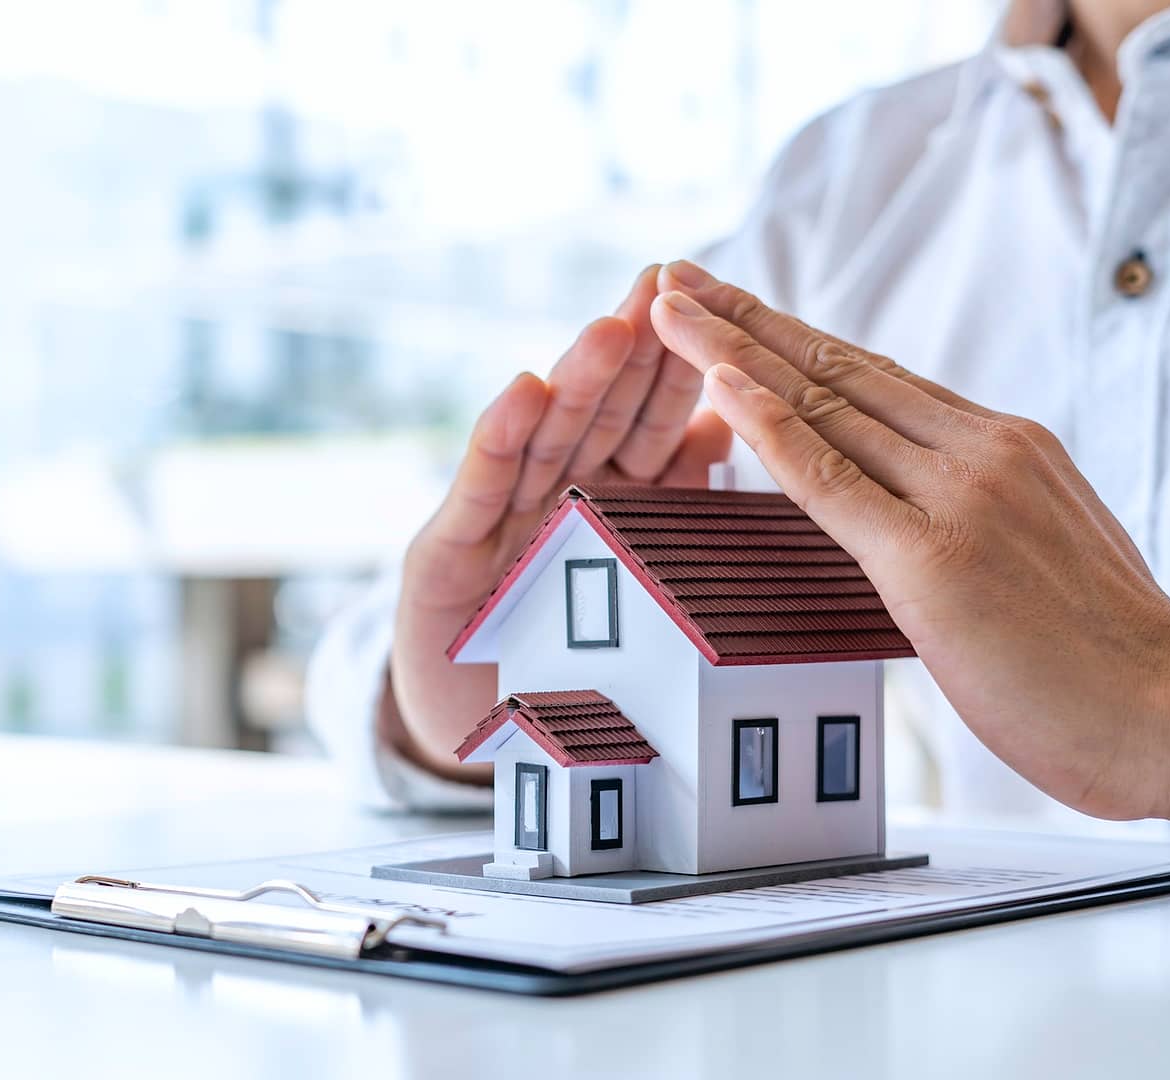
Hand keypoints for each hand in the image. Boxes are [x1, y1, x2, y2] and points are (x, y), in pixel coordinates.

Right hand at [387, 265, 733, 779]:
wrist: (463, 721)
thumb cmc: (548, 649)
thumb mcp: (616, 574)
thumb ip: (664, 497)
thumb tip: (727, 421)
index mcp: (603, 499)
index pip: (648, 423)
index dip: (677, 367)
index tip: (717, 305)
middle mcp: (548, 494)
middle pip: (599, 412)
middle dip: (631, 349)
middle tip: (664, 283)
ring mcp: (496, 517)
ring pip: (546, 438)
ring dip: (578, 380)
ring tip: (612, 327)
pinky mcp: (443, 551)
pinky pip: (480, 489)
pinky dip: (501, 439)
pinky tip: (524, 391)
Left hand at [649, 261, 1169, 820]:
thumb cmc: (1101, 651)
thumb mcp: (1032, 546)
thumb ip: (967, 509)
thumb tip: (908, 507)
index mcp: (1001, 445)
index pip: (873, 378)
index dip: (795, 339)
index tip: (735, 307)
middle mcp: (978, 451)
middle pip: (836, 372)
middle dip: (745, 321)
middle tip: (676, 278)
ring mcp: (957, 497)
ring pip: (823, 406)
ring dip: (732, 350)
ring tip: (670, 306)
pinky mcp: (932, 558)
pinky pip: (830, 479)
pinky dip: (768, 427)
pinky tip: (719, 383)